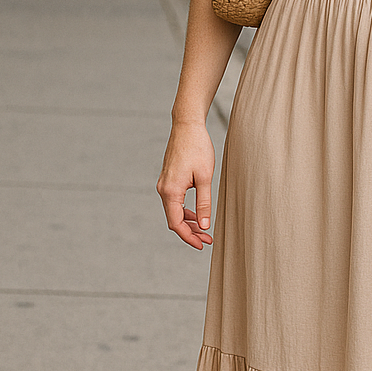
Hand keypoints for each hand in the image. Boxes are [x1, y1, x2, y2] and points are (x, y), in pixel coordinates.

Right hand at [157, 119, 215, 249]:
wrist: (187, 126)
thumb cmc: (198, 148)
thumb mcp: (205, 177)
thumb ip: (204, 202)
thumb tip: (204, 225)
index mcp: (171, 191)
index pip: (176, 223)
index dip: (189, 237)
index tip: (202, 245)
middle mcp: (163, 189)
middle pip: (174, 219)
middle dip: (190, 232)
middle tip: (208, 240)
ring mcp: (164, 184)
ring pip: (174, 211)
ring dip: (189, 222)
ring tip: (205, 230)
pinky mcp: (168, 179)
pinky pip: (175, 202)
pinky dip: (185, 211)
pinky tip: (198, 215)